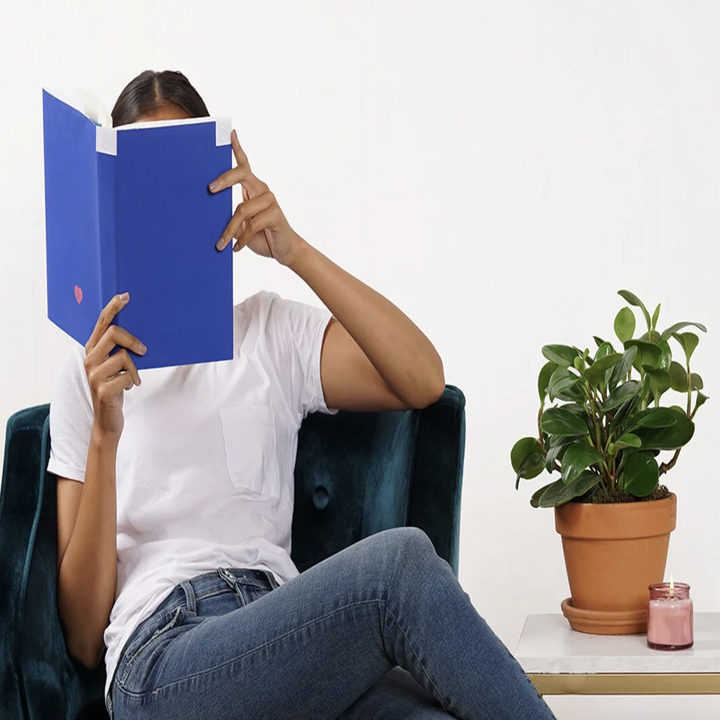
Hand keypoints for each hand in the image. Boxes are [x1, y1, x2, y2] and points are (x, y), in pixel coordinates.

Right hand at [83, 293, 146, 436]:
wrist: (107, 420)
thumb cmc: (115, 388)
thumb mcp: (115, 366)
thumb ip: (119, 349)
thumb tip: (140, 333)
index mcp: (92, 350)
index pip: (101, 322)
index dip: (113, 307)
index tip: (125, 296)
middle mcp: (89, 359)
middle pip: (113, 333)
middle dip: (132, 339)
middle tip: (144, 350)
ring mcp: (94, 375)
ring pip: (123, 356)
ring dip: (134, 369)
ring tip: (132, 378)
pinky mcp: (102, 390)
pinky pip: (126, 376)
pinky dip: (133, 381)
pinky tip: (128, 387)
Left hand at [209, 130, 303, 265]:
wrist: (284, 250)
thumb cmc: (261, 235)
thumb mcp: (241, 225)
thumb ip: (230, 217)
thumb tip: (209, 215)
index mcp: (253, 188)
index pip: (244, 165)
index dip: (238, 148)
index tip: (230, 134)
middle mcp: (262, 190)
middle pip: (242, 174)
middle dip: (224, 179)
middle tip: (210, 189)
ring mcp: (270, 201)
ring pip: (242, 209)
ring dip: (228, 229)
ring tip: (220, 244)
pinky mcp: (275, 215)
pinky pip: (252, 225)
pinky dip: (241, 239)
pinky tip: (236, 248)